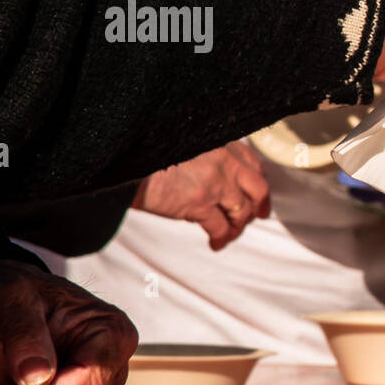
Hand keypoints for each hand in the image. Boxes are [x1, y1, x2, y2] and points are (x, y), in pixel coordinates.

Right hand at [132, 141, 270, 249]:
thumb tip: (214, 174)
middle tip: (257, 216)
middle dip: (259, 205)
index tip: (258, 191)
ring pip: (241, 211)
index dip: (257, 180)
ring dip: (237, 225)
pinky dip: (221, 237)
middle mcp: (224, 161)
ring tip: (230, 233)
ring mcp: (215, 183)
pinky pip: (220, 227)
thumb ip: (203, 153)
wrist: (125, 157)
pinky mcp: (199, 203)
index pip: (252, 162)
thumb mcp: (184, 141)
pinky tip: (216, 243)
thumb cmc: (149, 150)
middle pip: (257, 188)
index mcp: (220, 142)